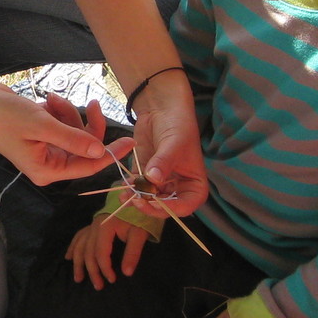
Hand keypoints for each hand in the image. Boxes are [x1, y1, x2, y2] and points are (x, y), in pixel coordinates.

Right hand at [0, 81, 131, 186]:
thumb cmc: (4, 116)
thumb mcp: (41, 125)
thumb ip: (73, 139)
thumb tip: (100, 151)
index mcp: (47, 171)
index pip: (88, 166)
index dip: (110, 154)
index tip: (130, 141)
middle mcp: (49, 164)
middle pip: (84, 147)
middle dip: (86, 124)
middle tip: (93, 103)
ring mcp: (46, 149)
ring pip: (75, 132)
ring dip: (69, 113)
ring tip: (52, 99)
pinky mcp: (43, 135)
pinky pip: (64, 124)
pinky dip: (60, 110)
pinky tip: (47, 100)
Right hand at [66, 210, 154, 288]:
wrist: (137, 199)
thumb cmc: (140, 217)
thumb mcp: (140, 234)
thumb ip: (132, 253)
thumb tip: (127, 273)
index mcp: (105, 227)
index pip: (100, 253)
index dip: (104, 268)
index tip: (112, 280)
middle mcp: (94, 226)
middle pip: (88, 252)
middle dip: (92, 271)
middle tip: (98, 286)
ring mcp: (91, 225)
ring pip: (80, 246)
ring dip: (78, 263)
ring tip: (78, 279)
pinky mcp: (92, 225)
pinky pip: (78, 237)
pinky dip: (73, 247)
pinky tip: (67, 258)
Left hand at [124, 71, 205, 218]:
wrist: (161, 108)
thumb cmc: (178, 124)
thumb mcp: (174, 143)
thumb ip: (164, 162)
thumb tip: (153, 180)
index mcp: (194, 184)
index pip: (186, 206)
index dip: (171, 208)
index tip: (155, 203)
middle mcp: (179, 188)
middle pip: (166, 206)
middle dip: (151, 205)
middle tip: (137, 200)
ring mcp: (162, 183)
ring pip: (150, 200)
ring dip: (138, 200)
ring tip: (125, 195)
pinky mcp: (146, 175)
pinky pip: (139, 188)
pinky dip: (131, 190)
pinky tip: (123, 189)